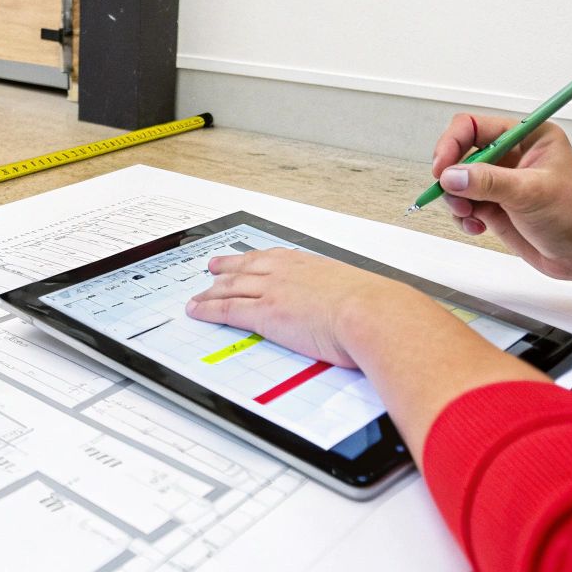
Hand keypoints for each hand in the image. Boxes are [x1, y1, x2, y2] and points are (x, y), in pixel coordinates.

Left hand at [186, 248, 420, 367]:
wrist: (370, 313)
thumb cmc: (374, 307)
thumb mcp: (358, 293)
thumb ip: (346, 297)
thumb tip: (355, 308)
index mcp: (308, 264)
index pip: (272, 258)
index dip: (253, 259)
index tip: (245, 258)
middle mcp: (285, 272)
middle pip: (245, 268)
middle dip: (226, 268)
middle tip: (212, 268)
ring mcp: (272, 291)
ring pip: (231, 287)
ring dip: (211, 291)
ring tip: (198, 295)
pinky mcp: (265, 313)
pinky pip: (227, 309)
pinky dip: (208, 309)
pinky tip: (197, 311)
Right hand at [431, 114, 571, 283]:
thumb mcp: (532, 192)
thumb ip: (489, 182)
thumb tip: (450, 176)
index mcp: (526, 137)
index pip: (473, 127)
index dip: (452, 144)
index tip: (442, 169)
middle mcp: (511, 155)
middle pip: (460, 153)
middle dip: (452, 176)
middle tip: (454, 196)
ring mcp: (502, 181)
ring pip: (458, 181)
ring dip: (455, 199)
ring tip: (471, 215)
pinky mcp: (496, 206)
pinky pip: (464, 204)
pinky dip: (463, 216)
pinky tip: (478, 227)